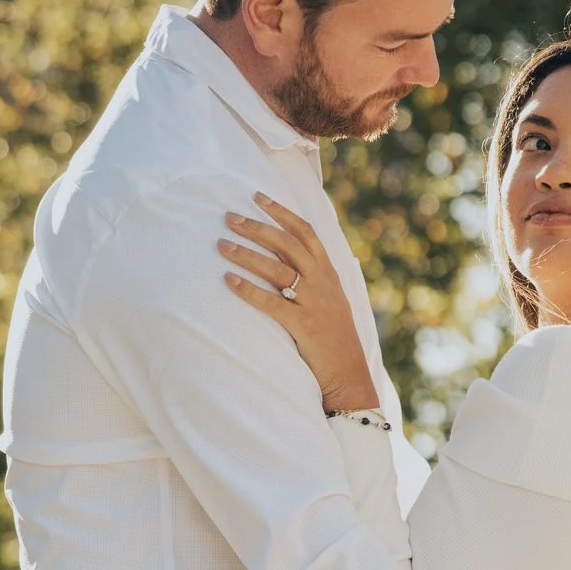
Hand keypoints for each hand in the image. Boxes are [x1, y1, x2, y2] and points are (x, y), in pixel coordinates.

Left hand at [220, 193, 379, 414]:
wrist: (348, 373)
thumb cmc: (334, 336)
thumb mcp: (331, 299)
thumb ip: (315, 276)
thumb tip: (290, 255)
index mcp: (329, 272)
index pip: (305, 231)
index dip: (281, 212)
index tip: (256, 196)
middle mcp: (322, 282)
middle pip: (287, 244)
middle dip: (256, 228)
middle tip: (229, 218)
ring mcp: (313, 303)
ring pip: (276, 270)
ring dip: (246, 254)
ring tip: (221, 245)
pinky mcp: (303, 325)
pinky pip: (271, 303)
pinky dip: (248, 290)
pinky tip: (228, 280)